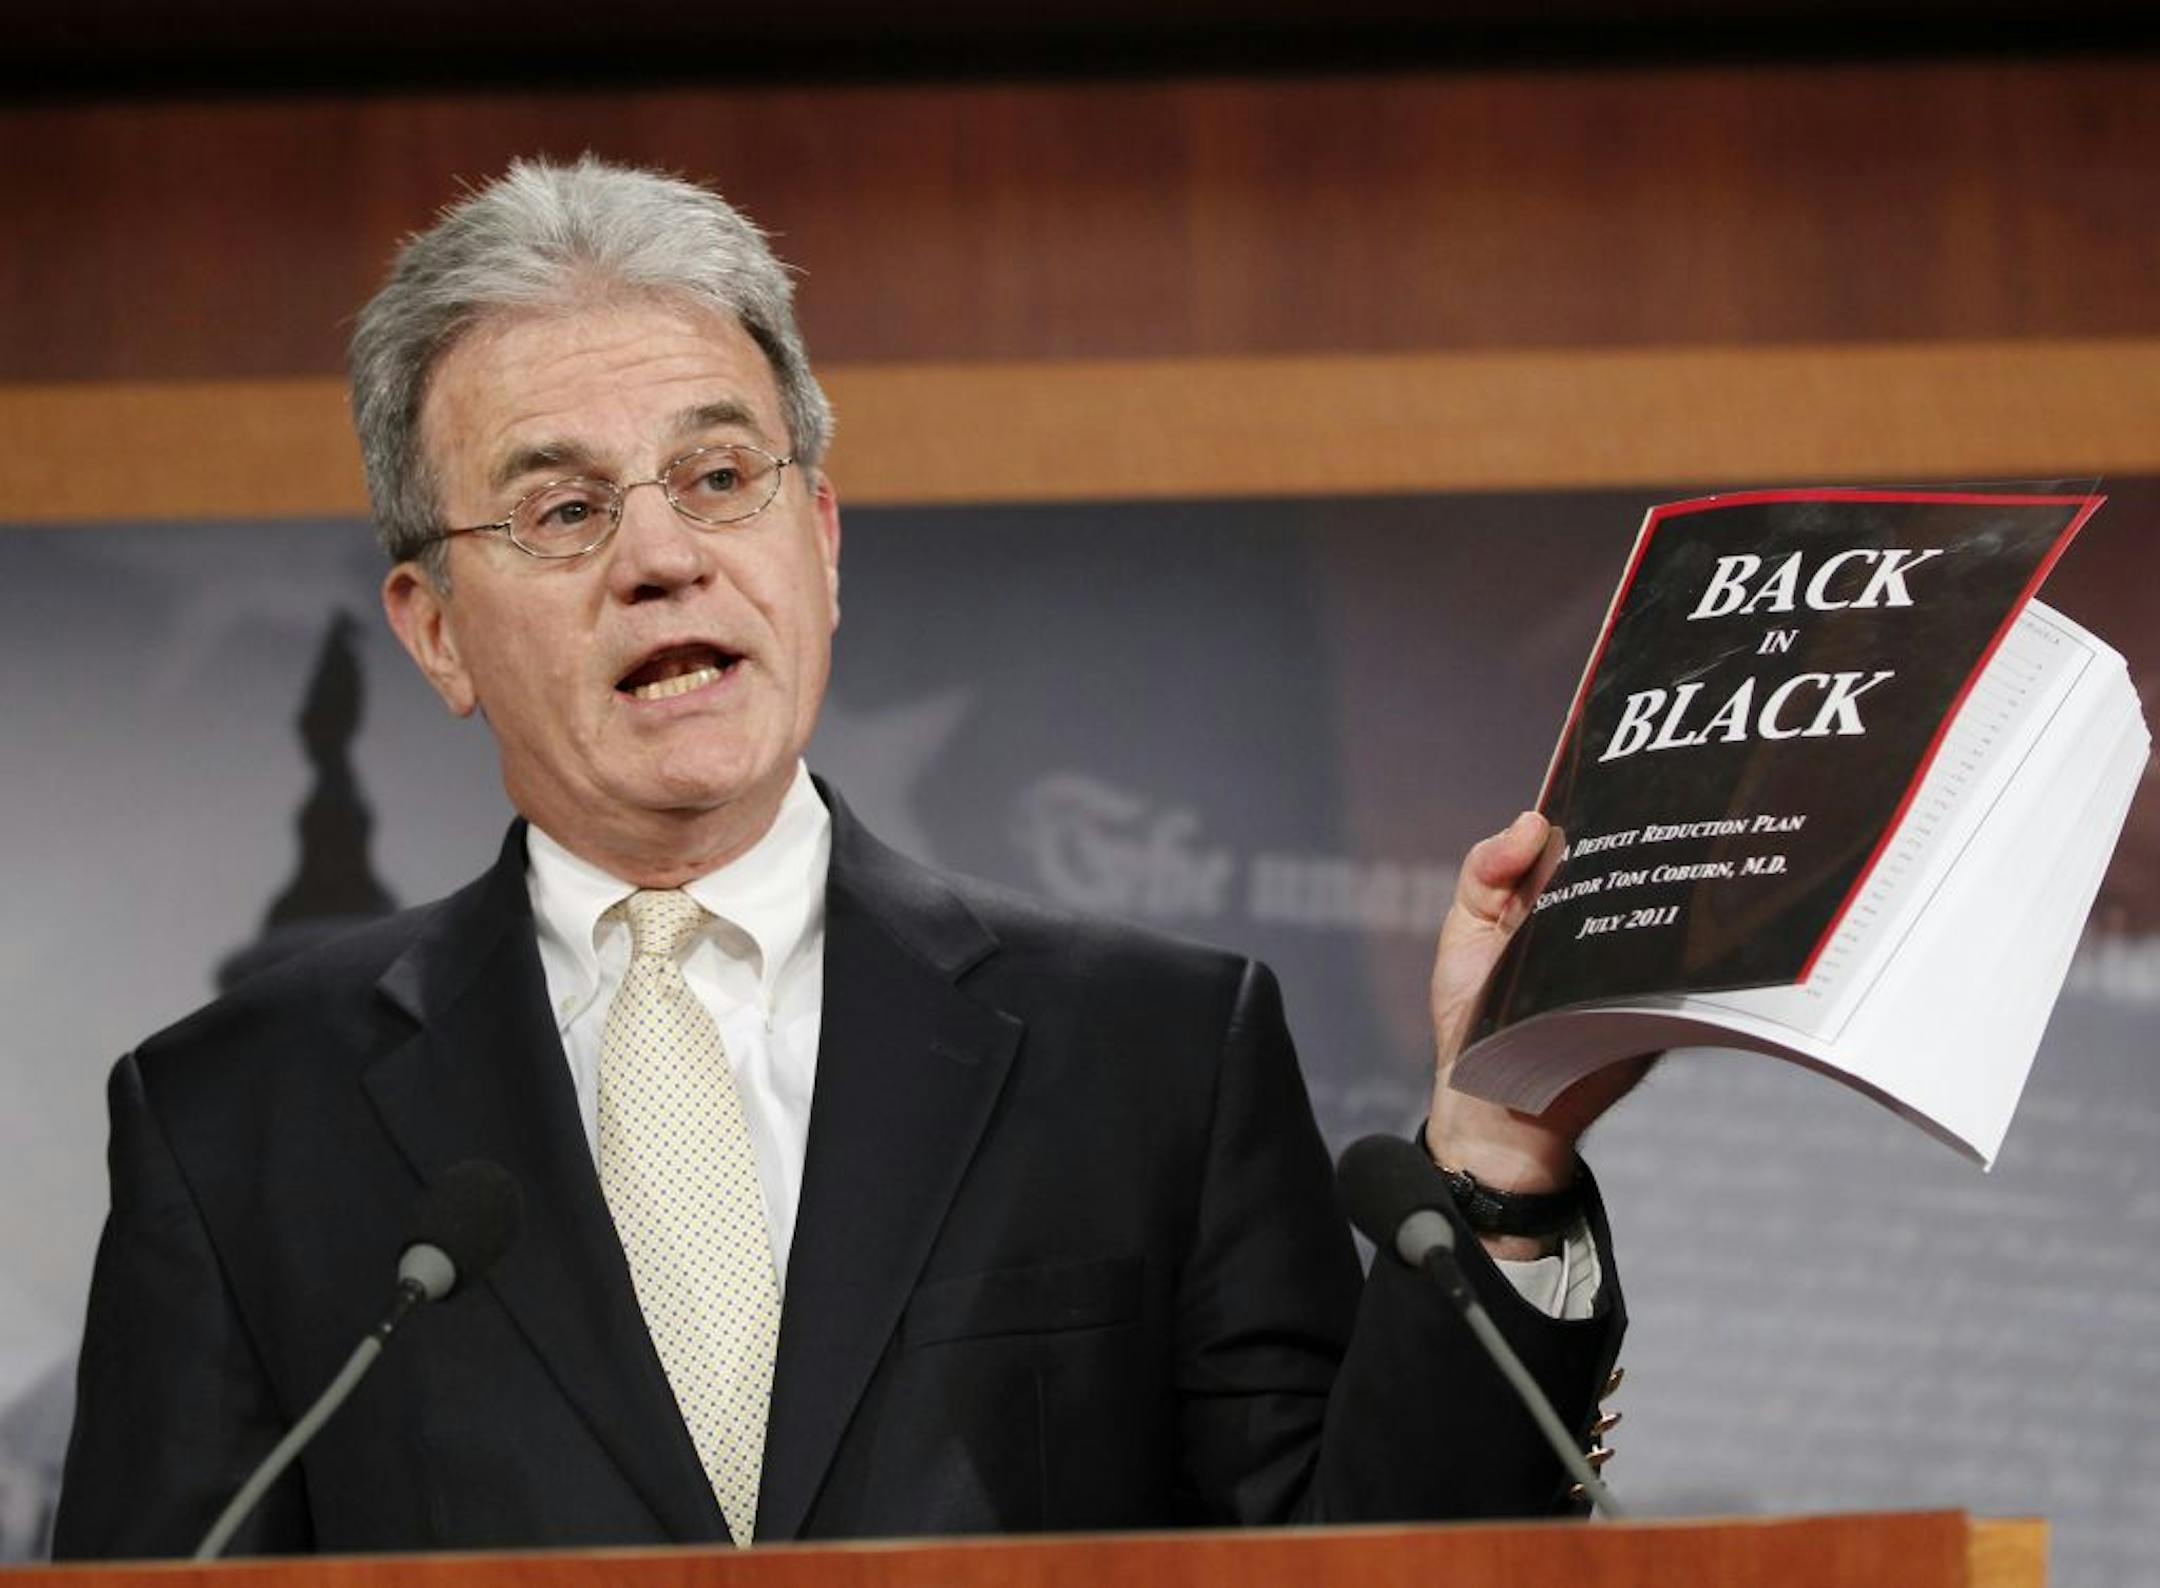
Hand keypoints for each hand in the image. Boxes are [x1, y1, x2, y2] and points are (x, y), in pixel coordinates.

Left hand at [1425, 812, 1649, 1216]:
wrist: (1494, 1108)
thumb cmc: (1472, 1015)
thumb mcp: (1465, 928)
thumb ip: (1487, 870)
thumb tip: (1535, 820)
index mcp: (1560, 894)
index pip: (1596, 832)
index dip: (1611, 796)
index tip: (1629, 758)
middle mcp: (1605, 919)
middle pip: (1640, 863)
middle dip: (1651, 832)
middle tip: (1667, 797)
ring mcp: (1637, 962)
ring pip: (1670, 909)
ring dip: (1675, 883)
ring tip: (1685, 846)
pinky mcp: (1660, 1003)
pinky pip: (1683, 968)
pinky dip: (1684, 945)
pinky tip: (1684, 917)